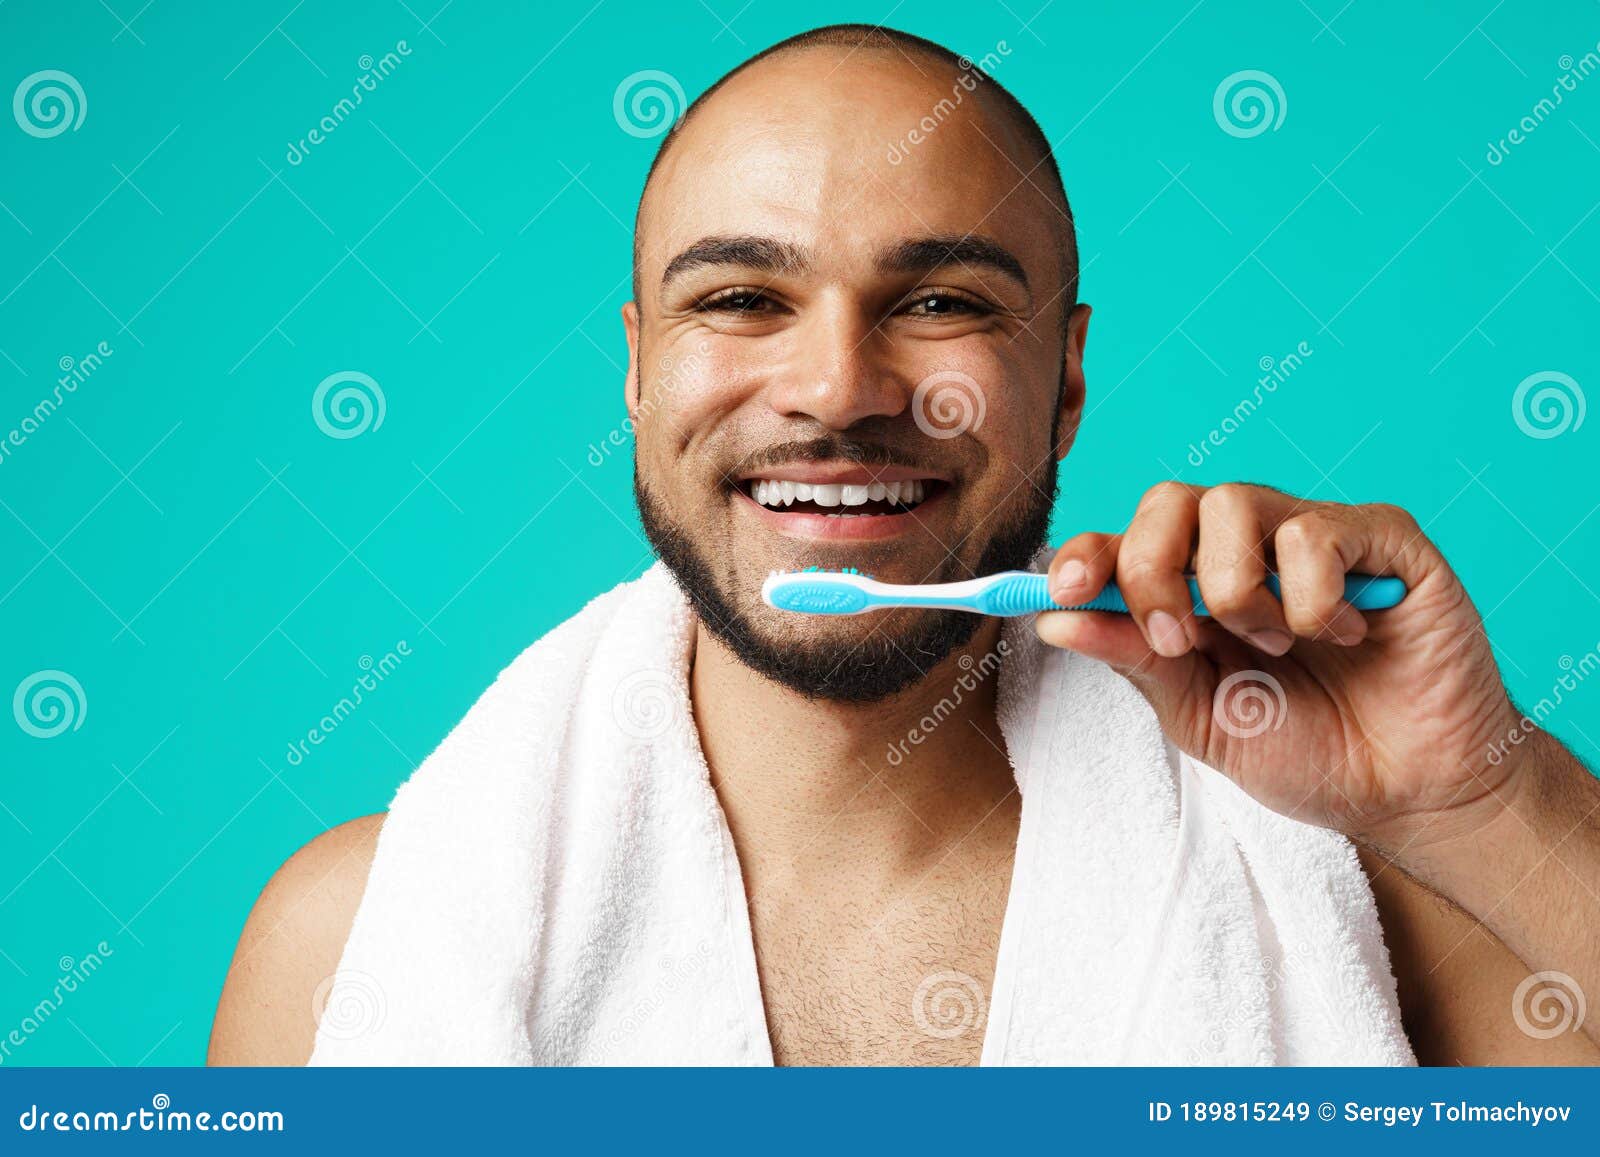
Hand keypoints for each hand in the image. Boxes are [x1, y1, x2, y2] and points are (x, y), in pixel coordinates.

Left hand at [1034, 481, 1523, 851]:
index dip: (1087, 554)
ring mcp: (1314, 536)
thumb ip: (1134, 660)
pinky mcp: (1381, 539)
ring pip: (1234, 503)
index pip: (1126, 540)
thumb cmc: (1309, 752)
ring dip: (1236, 591)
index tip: (1063, 590)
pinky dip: (1311, 596)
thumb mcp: (1200, 716)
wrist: (1408, 794)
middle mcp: (1248, 550)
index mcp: (1195, 589)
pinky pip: (1315, 531)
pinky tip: (1342, 633)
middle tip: (1177, 639)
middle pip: (1169, 500)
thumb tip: (1053, 619)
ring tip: (1274, 644)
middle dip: (1152, 569)